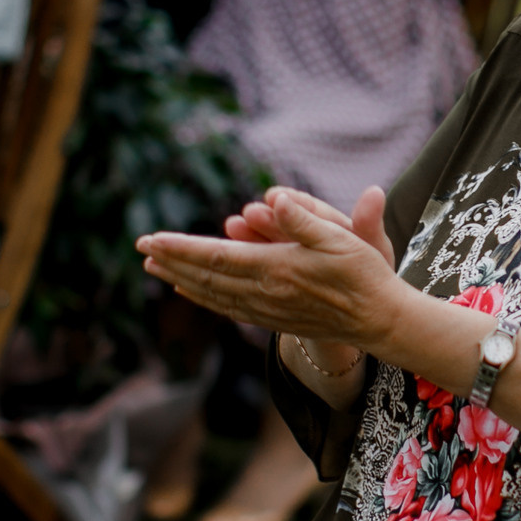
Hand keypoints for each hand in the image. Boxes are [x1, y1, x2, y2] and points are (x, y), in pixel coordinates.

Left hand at [140, 185, 405, 352]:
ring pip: (213, 294)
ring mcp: (267, 310)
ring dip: (181, 280)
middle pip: (207, 277)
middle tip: (142, 249)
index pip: (217, 257)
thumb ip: (304, 220)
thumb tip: (275, 199)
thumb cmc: (364, 274)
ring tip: (155, 268)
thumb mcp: (341, 238)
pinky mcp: (274, 319)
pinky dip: (204, 298)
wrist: (379, 321)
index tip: (152, 239)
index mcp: (277, 269)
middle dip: (172, 262)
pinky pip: (228, 308)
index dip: (182, 248)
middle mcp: (265, 293)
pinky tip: (191, 291)